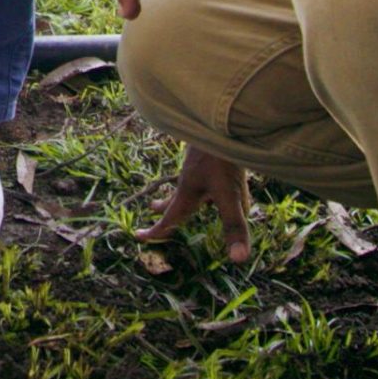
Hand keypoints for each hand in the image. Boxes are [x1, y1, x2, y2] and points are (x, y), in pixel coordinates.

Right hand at [137, 144, 253, 263]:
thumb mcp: (230, 196)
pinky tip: (225, 175)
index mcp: (188, 193)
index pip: (169, 219)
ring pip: (193, 185)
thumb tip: (238, 260)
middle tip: (153, 209)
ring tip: (196, 197)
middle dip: (166, 207)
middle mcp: (190, 180)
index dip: (156, 232)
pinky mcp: (210, 153)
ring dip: (189, 193)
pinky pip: (207, 172)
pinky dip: (210, 181)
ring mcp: (198, 165)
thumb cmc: (221, 158)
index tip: (139, 236)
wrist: (220, 118)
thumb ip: (234, 226)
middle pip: (175, 198)